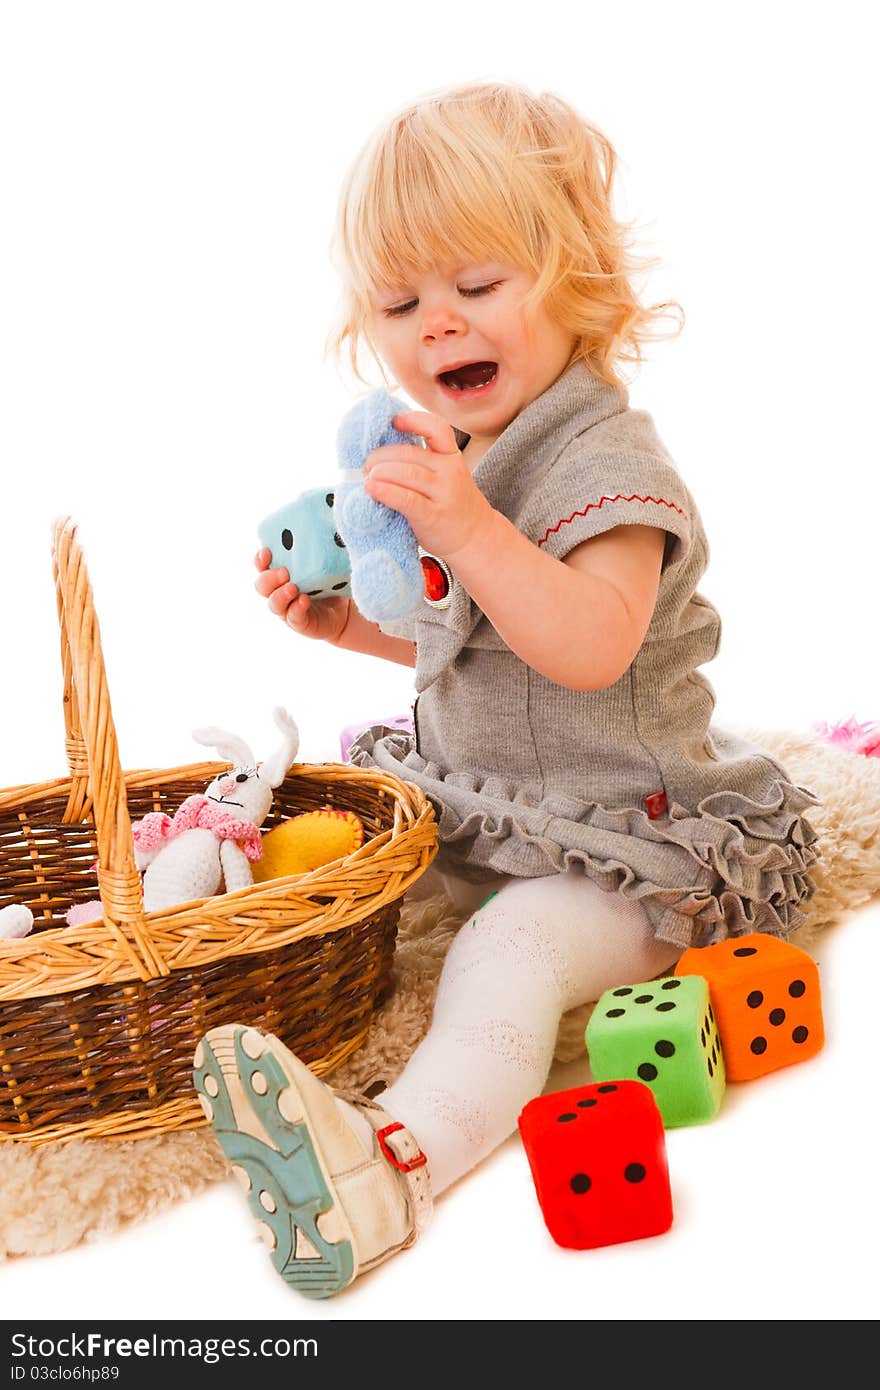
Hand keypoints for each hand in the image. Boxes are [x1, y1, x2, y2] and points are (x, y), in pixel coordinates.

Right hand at [254, 548, 350, 642]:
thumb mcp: (326, 562)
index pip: (262, 565)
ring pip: (274, 604)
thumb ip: (320, 548)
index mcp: (280, 572)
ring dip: (280, 595)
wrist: (347, 610)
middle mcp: (279, 591)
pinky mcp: (300, 623)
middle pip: (262, 586)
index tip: (266, 551)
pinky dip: (297, 608)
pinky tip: (304, 600)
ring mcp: (287, 609)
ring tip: (292, 587)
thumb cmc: (332, 580)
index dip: (260, 559)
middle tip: (284, 572)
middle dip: (269, 577)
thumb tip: (329, 524)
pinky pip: (293, 617)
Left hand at [362, 410, 492, 560]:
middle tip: (365, 468)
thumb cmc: (451, 506)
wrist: (477, 539)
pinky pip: (405, 498)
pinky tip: (371, 489)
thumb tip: (378, 456)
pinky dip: (385, 492)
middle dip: (379, 457)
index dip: (413, 420)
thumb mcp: (445, 477)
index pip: (436, 429)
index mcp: (451, 456)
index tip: (393, 422)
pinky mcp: (432, 516)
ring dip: (378, 473)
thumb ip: (422, 464)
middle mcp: (449, 471)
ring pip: (405, 473)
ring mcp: (443, 493)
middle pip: (407, 453)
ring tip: (366, 479)